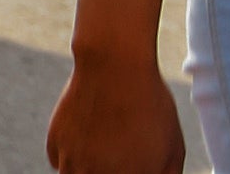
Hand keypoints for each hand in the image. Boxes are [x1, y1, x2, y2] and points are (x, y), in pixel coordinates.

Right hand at [44, 58, 187, 173]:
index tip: (135, 166)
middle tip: (118, 161)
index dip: (133, 173)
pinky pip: (58, 162)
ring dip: (85, 172)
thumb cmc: (151, 108)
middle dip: (109, 171)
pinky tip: (85, 142)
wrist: (114, 66)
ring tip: (101, 158)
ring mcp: (70, 159)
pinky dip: (69, 158)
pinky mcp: (55, 140)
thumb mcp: (174, 151)